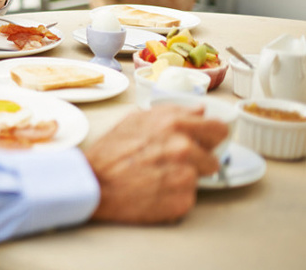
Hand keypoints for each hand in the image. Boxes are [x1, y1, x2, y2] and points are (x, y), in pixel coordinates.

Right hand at [85, 105, 227, 223]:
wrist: (94, 184)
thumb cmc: (109, 152)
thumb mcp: (134, 120)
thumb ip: (171, 113)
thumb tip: (198, 111)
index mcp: (175, 125)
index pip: (219, 129)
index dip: (211, 137)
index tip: (204, 142)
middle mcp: (184, 148)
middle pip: (213, 159)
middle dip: (198, 161)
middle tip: (175, 164)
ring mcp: (185, 176)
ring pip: (199, 178)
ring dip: (184, 179)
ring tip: (159, 178)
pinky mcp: (182, 201)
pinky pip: (188, 197)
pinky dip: (175, 196)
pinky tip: (155, 191)